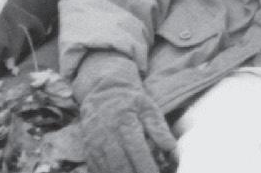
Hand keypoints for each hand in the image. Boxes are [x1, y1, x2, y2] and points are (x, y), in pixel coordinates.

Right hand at [75, 55, 174, 172]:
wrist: (102, 95)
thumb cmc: (130, 102)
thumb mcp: (148, 107)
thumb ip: (158, 128)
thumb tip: (171, 147)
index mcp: (125, 124)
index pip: (137, 152)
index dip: (147, 168)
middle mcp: (107, 136)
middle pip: (120, 166)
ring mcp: (95, 146)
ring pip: (108, 170)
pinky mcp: (89, 154)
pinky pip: (97, 171)